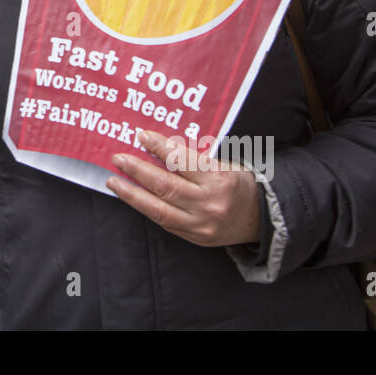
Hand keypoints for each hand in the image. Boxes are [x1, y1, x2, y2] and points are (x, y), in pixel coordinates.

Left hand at [105, 131, 262, 247]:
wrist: (261, 219)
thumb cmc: (241, 184)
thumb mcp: (224, 164)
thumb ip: (194, 159)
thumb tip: (157, 146)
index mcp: (219, 179)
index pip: (183, 161)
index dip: (159, 147)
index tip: (140, 135)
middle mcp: (209, 204)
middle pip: (165, 186)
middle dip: (137, 171)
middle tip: (118, 158)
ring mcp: (201, 225)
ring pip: (159, 210)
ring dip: (132, 194)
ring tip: (114, 181)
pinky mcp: (195, 238)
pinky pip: (165, 222)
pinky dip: (146, 209)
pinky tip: (133, 198)